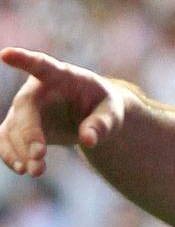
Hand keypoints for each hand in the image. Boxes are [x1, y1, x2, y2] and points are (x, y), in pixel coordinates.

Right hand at [0, 47, 131, 176]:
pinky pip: (6, 140)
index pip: (41, 65)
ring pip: (13, 128)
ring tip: (36, 171)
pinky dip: (10, 155)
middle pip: (25, 108)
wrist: (91, 115)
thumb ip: (102, 123)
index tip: (7, 54)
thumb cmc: (102, 106)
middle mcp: (36, 90)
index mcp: (61, 76)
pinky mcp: (19, 127)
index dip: (24, 59)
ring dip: (21, 150)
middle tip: (40, 155)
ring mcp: (25, 109)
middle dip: (30, 133)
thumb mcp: (112, 112)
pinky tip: (22, 169)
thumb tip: (88, 141)